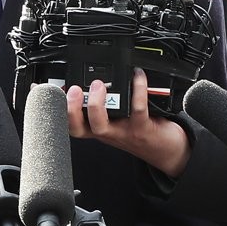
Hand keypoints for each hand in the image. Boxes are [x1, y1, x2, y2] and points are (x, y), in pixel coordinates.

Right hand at [66, 69, 191, 177]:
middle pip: (81, 128)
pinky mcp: (143, 130)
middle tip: (74, 90)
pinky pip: (137, 109)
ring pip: (102, 125)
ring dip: (97, 104)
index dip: (61, 111)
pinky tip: (137, 76)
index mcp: (101, 129)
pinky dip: (137, 90)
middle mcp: (109, 133)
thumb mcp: (122, 118)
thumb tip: (97, 74)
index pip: (73, 125)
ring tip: (99, 84)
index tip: (57, 92)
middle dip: (73, 109)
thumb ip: (109, 102)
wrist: (170, 151)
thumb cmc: (144, 132)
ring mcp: (124, 132)